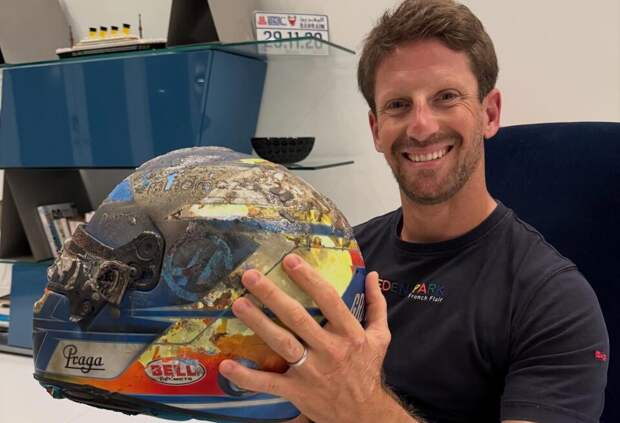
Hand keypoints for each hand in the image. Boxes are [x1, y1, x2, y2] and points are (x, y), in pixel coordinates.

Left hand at [218, 254, 400, 422]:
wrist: (364, 414)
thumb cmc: (367, 370)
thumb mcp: (380, 337)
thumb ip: (376, 304)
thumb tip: (373, 275)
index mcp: (349, 334)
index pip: (328, 299)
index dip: (309, 278)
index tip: (290, 260)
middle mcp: (329, 350)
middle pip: (297, 318)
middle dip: (272, 295)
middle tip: (251, 276)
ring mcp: (311, 371)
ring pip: (281, 343)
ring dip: (258, 323)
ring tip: (238, 304)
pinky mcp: (296, 391)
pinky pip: (268, 383)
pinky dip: (246, 376)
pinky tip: (227, 365)